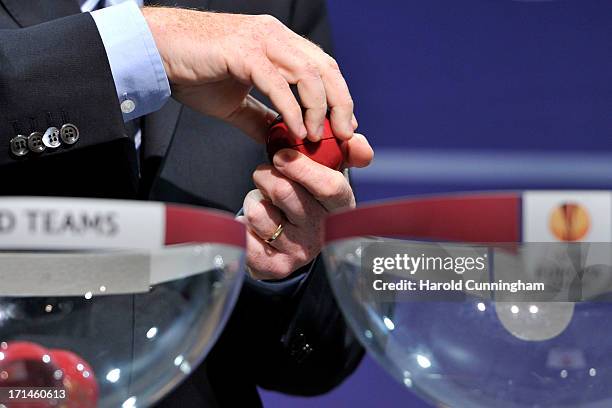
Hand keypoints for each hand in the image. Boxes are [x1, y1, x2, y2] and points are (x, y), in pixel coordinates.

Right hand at [142, 8, 356, 142]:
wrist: (156, 51)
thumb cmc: (193, 71)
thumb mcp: (235, 102)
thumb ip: (260, 118)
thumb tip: (278, 140)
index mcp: (278, 44)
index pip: (322, 68)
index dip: (338, 97)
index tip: (344, 126)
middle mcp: (275, 37)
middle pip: (325, 68)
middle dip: (341, 104)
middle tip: (345, 135)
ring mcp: (260, 41)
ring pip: (308, 73)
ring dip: (318, 109)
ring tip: (315, 137)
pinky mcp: (243, 52)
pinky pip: (277, 83)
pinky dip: (291, 109)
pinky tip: (296, 131)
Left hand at [239, 134, 372, 279]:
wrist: (292, 243)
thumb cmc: (310, 199)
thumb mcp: (330, 173)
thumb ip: (348, 151)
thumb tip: (359, 144)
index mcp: (341, 208)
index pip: (330, 187)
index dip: (302, 167)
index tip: (281, 155)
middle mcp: (323, 233)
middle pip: (284, 192)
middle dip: (266, 175)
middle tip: (266, 175)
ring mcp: (299, 252)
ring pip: (259, 212)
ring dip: (254, 199)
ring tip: (264, 203)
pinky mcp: (274, 266)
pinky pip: (244, 235)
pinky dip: (242, 222)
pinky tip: (255, 224)